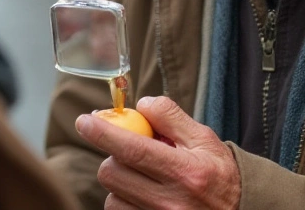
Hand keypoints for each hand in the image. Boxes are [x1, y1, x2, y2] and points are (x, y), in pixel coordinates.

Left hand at [75, 95, 240, 209]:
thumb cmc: (219, 174)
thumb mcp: (205, 139)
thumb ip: (171, 118)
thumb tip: (141, 104)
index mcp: (186, 172)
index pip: (133, 149)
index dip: (103, 133)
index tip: (84, 121)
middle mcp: (170, 202)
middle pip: (113, 174)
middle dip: (114, 156)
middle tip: (132, 151)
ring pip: (112, 197)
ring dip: (121, 182)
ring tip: (145, 177)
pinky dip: (125, 201)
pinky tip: (145, 194)